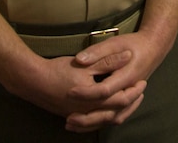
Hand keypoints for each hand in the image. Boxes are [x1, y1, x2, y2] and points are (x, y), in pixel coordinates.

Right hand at [5, 50, 144, 131]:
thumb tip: (128, 55)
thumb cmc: (59, 71)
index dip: (134, 92)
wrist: (33, 82)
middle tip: (140, 93)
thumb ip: (108, 61)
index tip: (143, 82)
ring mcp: (79, 116)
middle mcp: (88, 111)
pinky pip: (93, 122)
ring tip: (128, 101)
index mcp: (94, 99)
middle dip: (130, 103)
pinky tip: (106, 111)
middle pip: (116, 113)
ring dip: (119, 111)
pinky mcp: (72, 115)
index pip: (121, 100)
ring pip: (104, 120)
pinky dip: (103, 118)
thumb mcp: (86, 63)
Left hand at [64, 31, 169, 131]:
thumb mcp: (115, 42)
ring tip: (72, 124)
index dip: (87, 92)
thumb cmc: (134, 44)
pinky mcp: (128, 100)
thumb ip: (97, 51)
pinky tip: (85, 123)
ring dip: (93, 124)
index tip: (70, 92)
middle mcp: (129, 91)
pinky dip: (100, 122)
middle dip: (88, 117)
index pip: (104, 90)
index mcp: (126, 76)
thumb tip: (79, 60)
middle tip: (69, 118)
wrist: (153, 48)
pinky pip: (115, 117)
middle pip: (109, 111)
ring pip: (113, 118)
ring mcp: (130, 97)